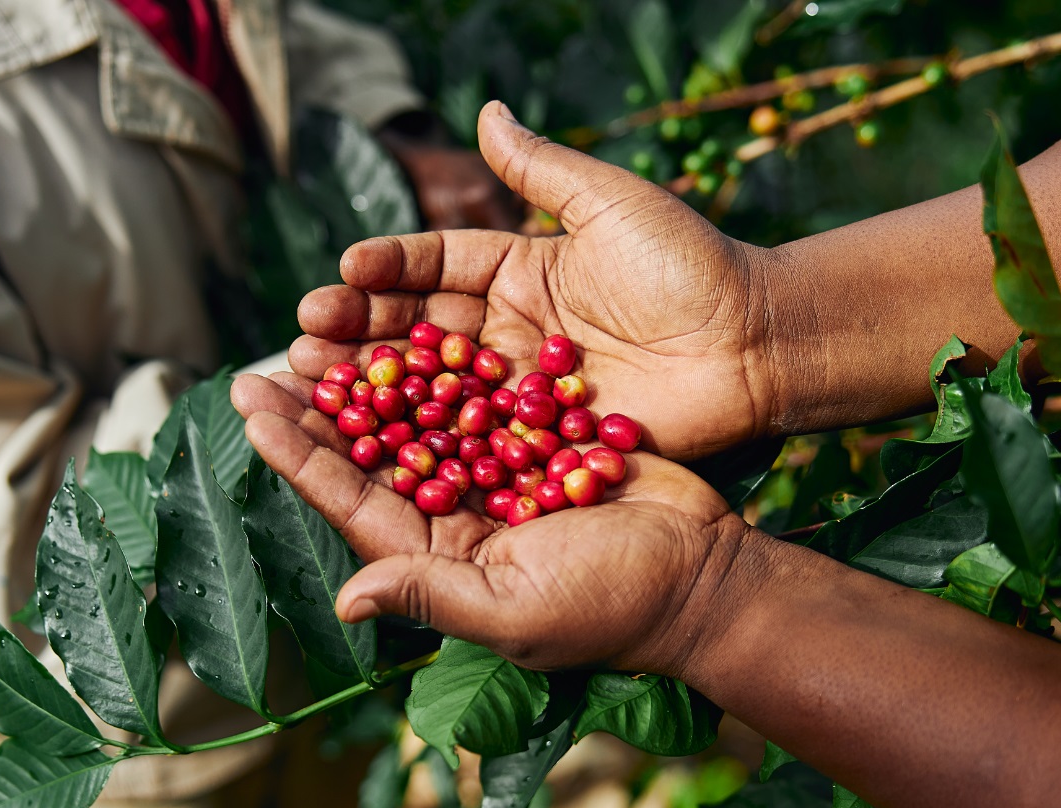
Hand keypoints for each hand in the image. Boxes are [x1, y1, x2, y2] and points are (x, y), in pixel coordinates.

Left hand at [231, 372, 747, 674]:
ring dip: (371, 375)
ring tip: (324, 328)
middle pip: (371, 452)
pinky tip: (406, 320)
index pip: (350, 500)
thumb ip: (430, 594)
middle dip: (319, 407)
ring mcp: (494, 474)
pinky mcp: (535, 439)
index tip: (251, 407)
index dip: (299, 455)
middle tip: (269, 357)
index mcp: (436, 557)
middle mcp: (454, 514)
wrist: (707, 573)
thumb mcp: (514, 610)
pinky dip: (441, 361)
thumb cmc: (613, 606)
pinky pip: (476, 394)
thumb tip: (346, 600)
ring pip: (416, 415)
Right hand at [302, 101, 790, 458]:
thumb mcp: (610, 203)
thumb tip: (486, 110)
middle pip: (418, 331)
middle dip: (358, 332)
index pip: (436, 265)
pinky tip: (372, 443)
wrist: (757, 343)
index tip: (343, 268)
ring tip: (313, 382)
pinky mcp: (539, 441)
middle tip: (303, 335)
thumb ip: (541, 168)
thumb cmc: (690, 264)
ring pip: (432, 388)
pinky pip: (474, 441)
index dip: (388, 268)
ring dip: (371, 388)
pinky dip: (424, 443)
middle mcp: (510, 330)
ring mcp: (520, 391)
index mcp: (520, 269)